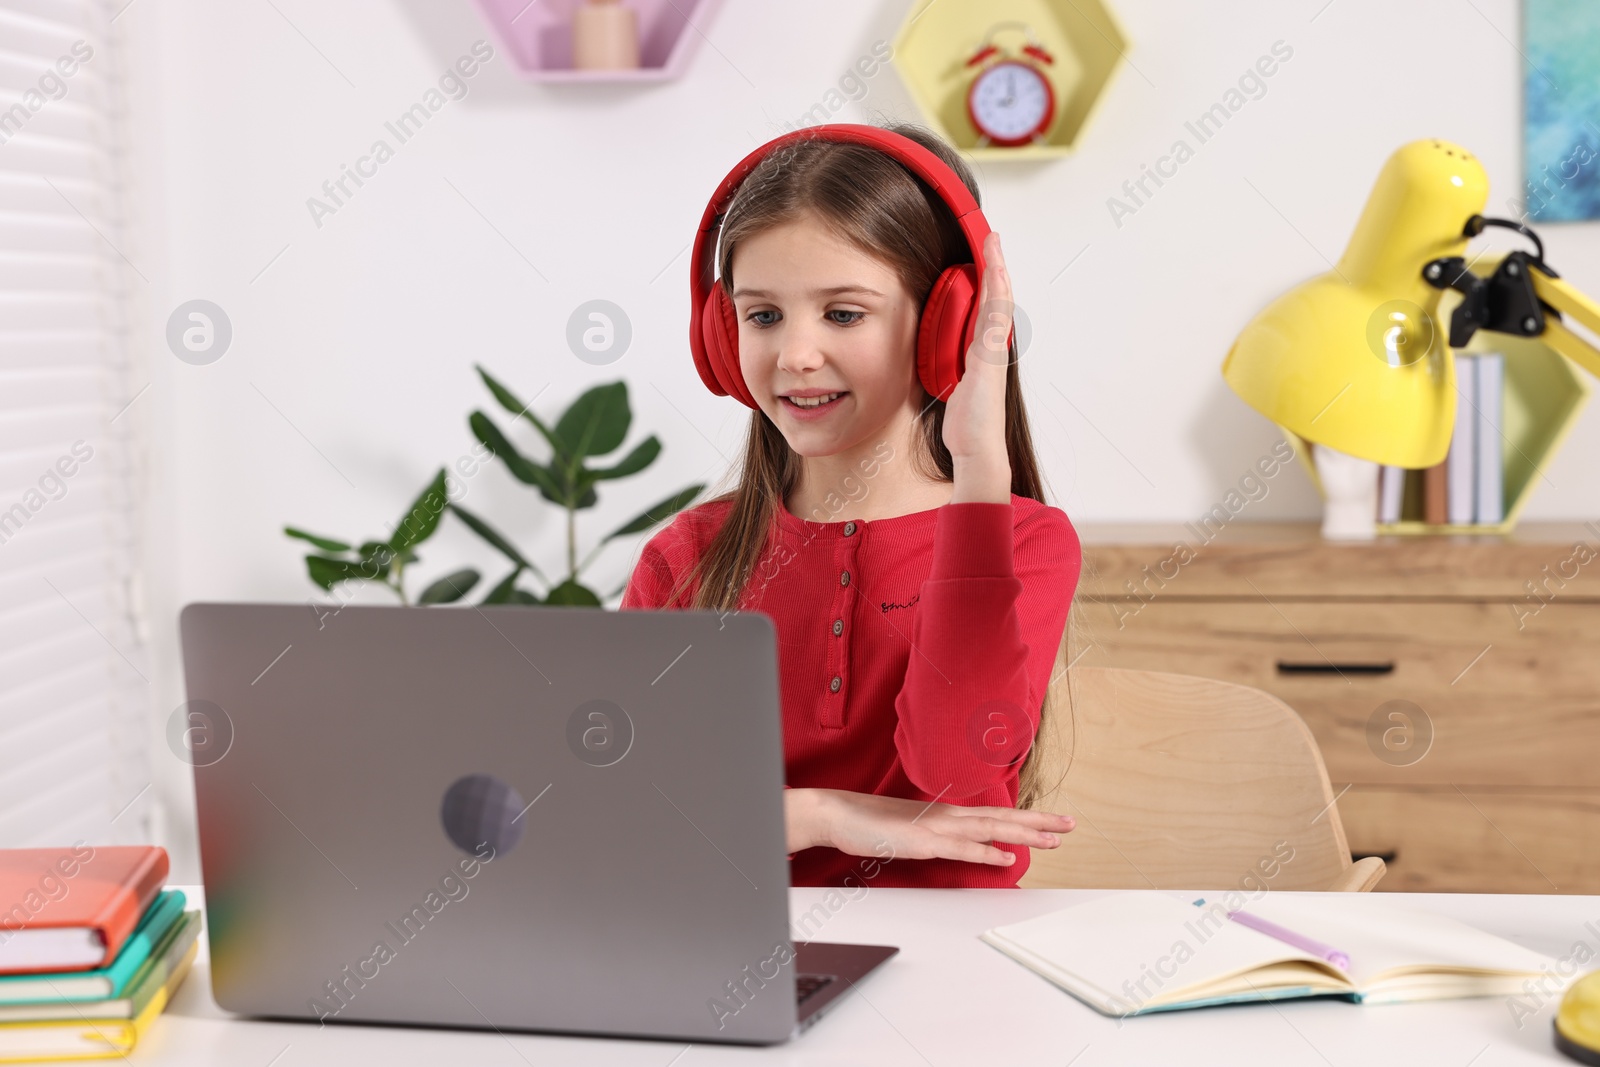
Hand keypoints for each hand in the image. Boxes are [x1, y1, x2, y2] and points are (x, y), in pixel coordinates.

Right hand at [788, 787, 1073, 866]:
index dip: (1027, 817)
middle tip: (1071, 824)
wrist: (838, 813)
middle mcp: (947, 816)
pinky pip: (959, 848)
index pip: (996, 814)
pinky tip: (1005, 858)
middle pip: (1002, 817)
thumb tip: (963, 844)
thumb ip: (939, 835)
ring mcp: (936, 828)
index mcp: (947, 813)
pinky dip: (985, 852)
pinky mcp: (922, 842)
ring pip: (990, 828)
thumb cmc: (871, 822)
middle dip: (1039, 822)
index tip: (1054, 821)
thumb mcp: (912, 829)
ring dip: (1024, 833)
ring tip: (1054, 839)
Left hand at [941, 230, 1012, 502]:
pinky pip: (995, 316)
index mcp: (983, 352)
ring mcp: (995, 349)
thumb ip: (951, 369)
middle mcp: (992, 347)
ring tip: (994, 242)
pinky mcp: (992, 355)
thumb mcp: (953, 387)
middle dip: (996, 266)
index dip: (986, 281)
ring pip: (999, 301)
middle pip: (997, 297)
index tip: (982, 256)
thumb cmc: (967, 424)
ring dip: (998, 269)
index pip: (986, 308)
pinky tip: (995, 271)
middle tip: (993, 237)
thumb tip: (941, 363)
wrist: (977, 446)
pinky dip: (997, 291)